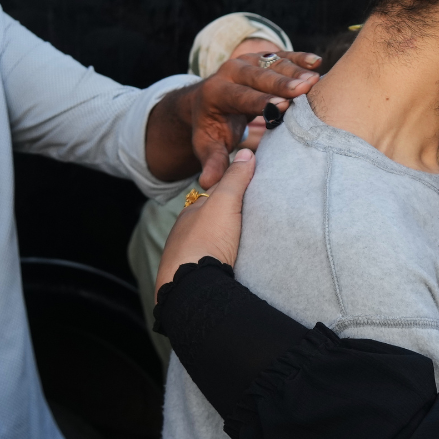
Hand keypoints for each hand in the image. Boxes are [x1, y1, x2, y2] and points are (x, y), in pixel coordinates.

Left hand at [155, 147, 255, 294]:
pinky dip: (220, 259)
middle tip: (252, 218)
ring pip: (209, 242)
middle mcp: (186, 233)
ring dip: (223, 241)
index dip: (231, 189)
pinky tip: (232, 263)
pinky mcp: (194, 277)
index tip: (249, 188)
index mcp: (191, 213)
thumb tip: (246, 153)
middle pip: (211, 220)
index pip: (213, 195)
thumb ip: (235, 178)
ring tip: (245, 243)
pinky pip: (210, 262)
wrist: (191, 285)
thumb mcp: (225, 202)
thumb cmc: (206, 239)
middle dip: (226, 217)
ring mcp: (188, 257)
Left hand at [167, 50, 321, 185]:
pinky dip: (300, 59)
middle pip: (260, 76)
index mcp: (216, 92)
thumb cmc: (211, 127)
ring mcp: (248, 61)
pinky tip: (316, 62)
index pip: (241, 97)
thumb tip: (210, 183)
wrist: (205, 100)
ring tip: (314, 79)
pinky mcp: (262, 58)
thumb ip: (212, 161)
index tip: (282, 106)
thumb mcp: (207, 145)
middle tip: (304, 87)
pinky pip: (282, 57)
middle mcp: (231, 71)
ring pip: (273, 64)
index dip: (261, 101)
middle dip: (283, 83)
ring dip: (295, 71)